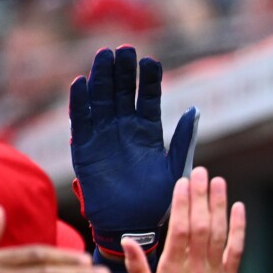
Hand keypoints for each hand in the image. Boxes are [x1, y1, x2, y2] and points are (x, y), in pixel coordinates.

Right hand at [69, 46, 198, 256]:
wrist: (133, 223)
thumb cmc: (157, 198)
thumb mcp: (175, 166)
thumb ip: (182, 139)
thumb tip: (194, 110)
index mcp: (148, 130)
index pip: (147, 97)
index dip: (148, 79)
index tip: (151, 61)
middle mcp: (124, 128)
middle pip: (122, 92)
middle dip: (123, 71)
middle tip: (125, 49)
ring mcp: (104, 136)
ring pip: (101, 100)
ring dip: (101, 78)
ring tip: (104, 56)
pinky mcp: (85, 148)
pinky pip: (81, 121)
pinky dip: (79, 103)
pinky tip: (80, 83)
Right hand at [124, 167, 244, 272]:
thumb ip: (137, 266)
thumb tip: (128, 240)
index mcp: (172, 271)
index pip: (179, 230)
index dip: (182, 204)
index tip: (183, 184)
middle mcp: (196, 269)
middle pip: (200, 225)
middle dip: (201, 197)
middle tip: (201, 173)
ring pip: (219, 233)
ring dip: (219, 206)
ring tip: (218, 182)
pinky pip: (237, 249)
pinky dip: (239, 228)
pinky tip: (239, 208)